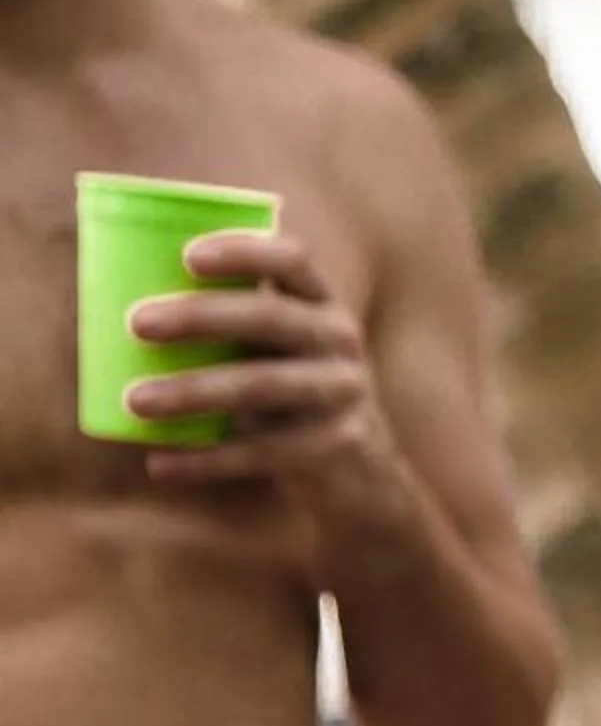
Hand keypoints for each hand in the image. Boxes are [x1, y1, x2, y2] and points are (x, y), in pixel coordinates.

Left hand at [123, 229, 403, 515]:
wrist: (359, 473)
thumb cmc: (286, 392)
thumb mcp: (275, 351)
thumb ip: (226, 326)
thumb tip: (115, 303)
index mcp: (321, 303)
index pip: (293, 260)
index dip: (245, 252)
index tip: (186, 256)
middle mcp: (340, 341)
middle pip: (271, 318)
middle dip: (202, 316)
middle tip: (136, 323)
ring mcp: (343, 393)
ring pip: (262, 386)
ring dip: (193, 391)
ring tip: (134, 401)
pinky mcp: (336, 445)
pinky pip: (263, 452)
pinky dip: (206, 460)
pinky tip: (159, 464)